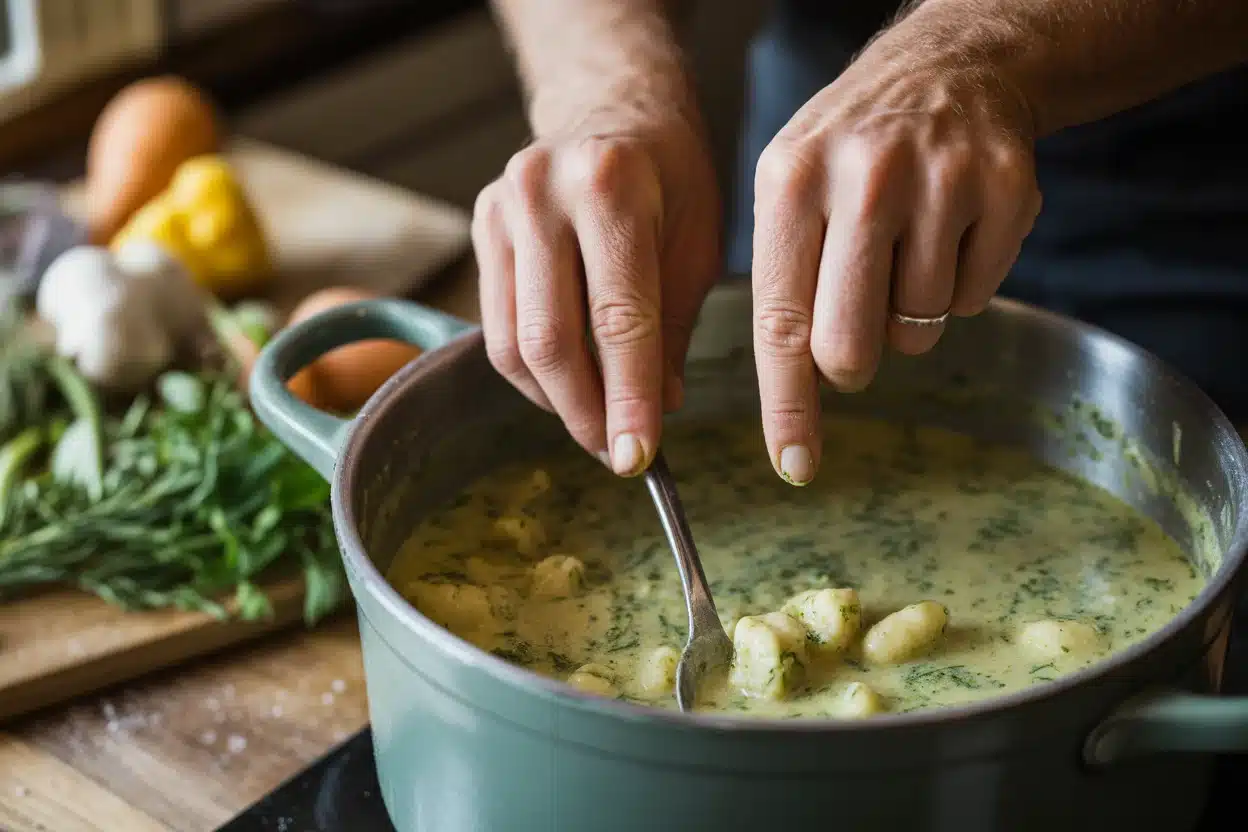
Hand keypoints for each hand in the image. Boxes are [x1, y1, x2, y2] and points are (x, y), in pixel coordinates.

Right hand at [473, 113, 719, 474]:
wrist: (616, 108)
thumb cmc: (671, 178)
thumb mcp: (697, 245)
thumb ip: (673, 329)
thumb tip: (655, 412)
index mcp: (612, 185)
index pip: (619, 319)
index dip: (629, 399)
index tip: (640, 458)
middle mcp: (544, 191)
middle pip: (551, 339)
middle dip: (585, 412)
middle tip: (617, 455)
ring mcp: (502, 206)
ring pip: (513, 342)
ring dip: (555, 401)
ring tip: (597, 426)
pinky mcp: (481, 225)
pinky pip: (497, 326)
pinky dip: (533, 373)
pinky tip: (569, 388)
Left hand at [751, 22, 1042, 485]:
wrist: (947, 69)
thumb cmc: (849, 150)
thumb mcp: (788, 188)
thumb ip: (782, 280)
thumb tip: (795, 391)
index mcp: (791, 183)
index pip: (781, 323)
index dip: (788, 407)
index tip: (794, 467)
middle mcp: (864, 179)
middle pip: (850, 345)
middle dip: (851, 361)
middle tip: (856, 330)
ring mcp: (943, 182)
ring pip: (917, 327)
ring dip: (906, 312)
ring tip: (903, 246)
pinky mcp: (1008, 191)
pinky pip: (973, 301)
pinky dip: (957, 287)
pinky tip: (947, 233)